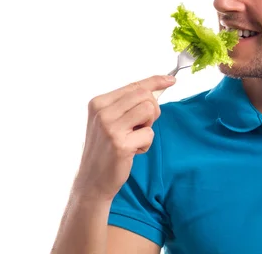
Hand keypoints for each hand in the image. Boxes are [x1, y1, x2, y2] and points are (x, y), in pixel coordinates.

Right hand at [72, 75, 175, 201]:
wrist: (91, 180)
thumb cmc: (105, 149)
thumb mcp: (109, 121)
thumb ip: (127, 105)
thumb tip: (156, 88)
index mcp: (98, 102)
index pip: (133, 85)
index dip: (155, 81)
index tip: (170, 80)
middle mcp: (102, 112)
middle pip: (145, 96)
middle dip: (152, 110)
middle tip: (141, 127)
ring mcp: (110, 127)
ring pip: (149, 110)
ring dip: (148, 126)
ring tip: (134, 137)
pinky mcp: (121, 144)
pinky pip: (149, 133)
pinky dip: (145, 144)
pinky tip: (132, 152)